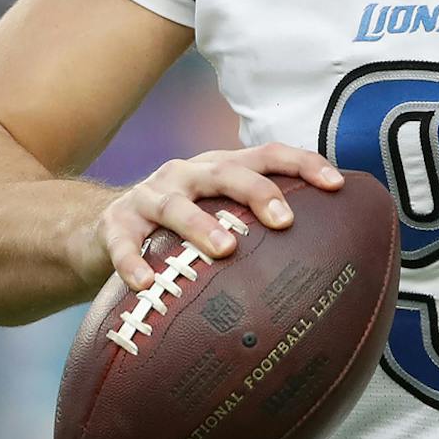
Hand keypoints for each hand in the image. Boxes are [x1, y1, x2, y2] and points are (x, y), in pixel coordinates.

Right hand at [88, 145, 345, 290]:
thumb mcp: (219, 213)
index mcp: (220, 169)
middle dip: (258, 192)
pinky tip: (146, 283)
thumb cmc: (180, 228)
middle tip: (285, 221)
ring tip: (225, 250)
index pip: (267, 155)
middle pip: (226, 172)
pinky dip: (133, 261)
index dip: (303, 163)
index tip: (337, 185)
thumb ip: (259, 225)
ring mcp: (148, 196)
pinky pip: (123, 242)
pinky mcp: (114, 225)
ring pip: (175, 205)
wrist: (101, 229)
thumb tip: (327, 257)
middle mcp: (187, 174)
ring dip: (201, 225)